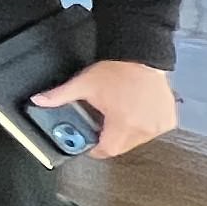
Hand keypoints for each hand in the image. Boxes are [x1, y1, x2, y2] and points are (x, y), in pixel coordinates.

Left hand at [41, 55, 178, 157]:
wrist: (141, 55)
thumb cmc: (116, 70)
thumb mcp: (83, 85)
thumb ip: (59, 96)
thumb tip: (39, 100)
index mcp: (123, 124)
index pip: (107, 150)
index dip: (95, 148)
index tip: (90, 142)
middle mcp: (144, 128)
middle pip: (122, 146)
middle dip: (110, 138)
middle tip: (103, 124)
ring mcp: (158, 125)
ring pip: (137, 140)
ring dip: (127, 132)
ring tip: (120, 113)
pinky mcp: (168, 120)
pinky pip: (152, 131)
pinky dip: (143, 126)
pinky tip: (136, 111)